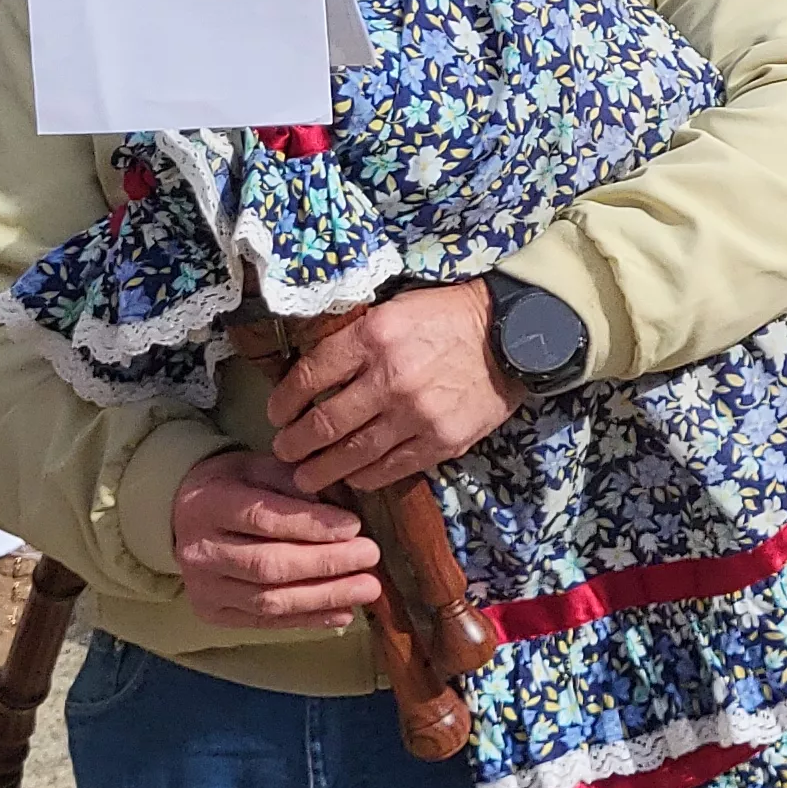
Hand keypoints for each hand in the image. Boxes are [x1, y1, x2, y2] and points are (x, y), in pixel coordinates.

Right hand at [170, 452, 382, 627]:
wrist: (183, 516)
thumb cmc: (234, 485)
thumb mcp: (259, 467)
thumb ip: (297, 485)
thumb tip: (343, 510)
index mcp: (209, 505)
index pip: (263, 519)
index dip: (311, 525)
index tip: (354, 526)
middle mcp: (200, 551)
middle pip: (268, 564)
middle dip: (325, 563)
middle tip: (370, 556)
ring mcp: (204, 587)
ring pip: (268, 600)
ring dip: (323, 597)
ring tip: (367, 588)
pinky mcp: (213, 613)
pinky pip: (265, 621)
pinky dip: (307, 620)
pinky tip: (343, 612)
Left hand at [265, 281, 520, 496]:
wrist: (511, 335)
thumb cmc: (445, 318)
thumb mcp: (392, 310)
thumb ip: (354, 341)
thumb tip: (309, 374)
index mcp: (373, 336)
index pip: (308, 377)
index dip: (282, 403)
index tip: (275, 414)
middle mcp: (391, 377)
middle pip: (323, 424)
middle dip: (293, 444)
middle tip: (284, 451)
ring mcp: (417, 414)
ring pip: (351, 455)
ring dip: (320, 470)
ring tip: (306, 476)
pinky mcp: (441, 441)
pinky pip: (389, 469)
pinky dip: (363, 477)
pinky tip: (351, 477)